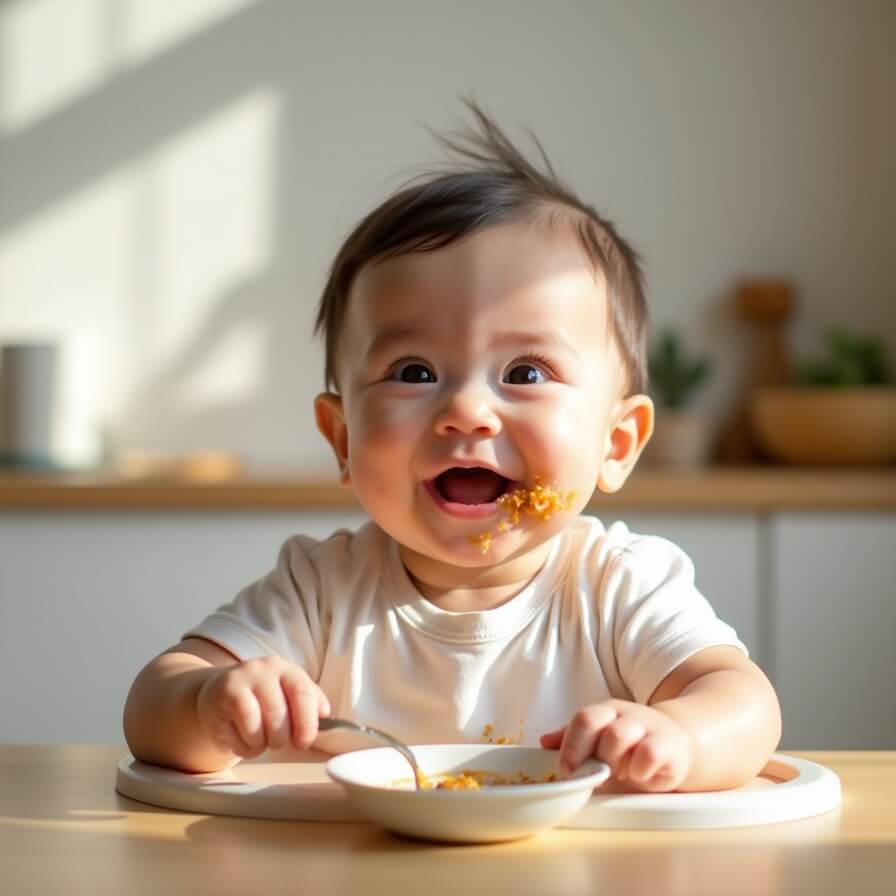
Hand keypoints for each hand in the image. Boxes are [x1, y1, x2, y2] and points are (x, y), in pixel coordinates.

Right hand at [195, 655, 330, 758]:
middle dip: (283, 739)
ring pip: (258, 728)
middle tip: (279, 743)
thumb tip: (325, 714)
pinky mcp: (220, 700)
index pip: (303, 693)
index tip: (304, 742)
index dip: (307, 723)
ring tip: (260, 740)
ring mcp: (238, 682)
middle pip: (279, 714)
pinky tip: (244, 741)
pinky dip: (246, 748)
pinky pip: (239, 736)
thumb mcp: (287, 695)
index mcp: (285, 669)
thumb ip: (309, 701)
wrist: (218, 696)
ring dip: (263, 744)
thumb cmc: (261, 700)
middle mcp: (262, 670)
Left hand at [540, 699, 692, 791]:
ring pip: (618, 738)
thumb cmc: (632, 745)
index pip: (583, 719)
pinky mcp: (668, 746)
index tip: (566, 769)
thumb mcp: (601, 739)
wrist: (676, 742)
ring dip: (615, 762)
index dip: (571, 745)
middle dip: (595, 756)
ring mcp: (647, 727)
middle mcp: (625, 715)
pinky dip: (639, 771)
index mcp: (605, 712)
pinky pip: (647, 755)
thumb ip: (574, 740)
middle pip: (598, 727)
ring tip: (623, 771)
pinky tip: (640, 774)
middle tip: (603, 770)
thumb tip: (543, 742)